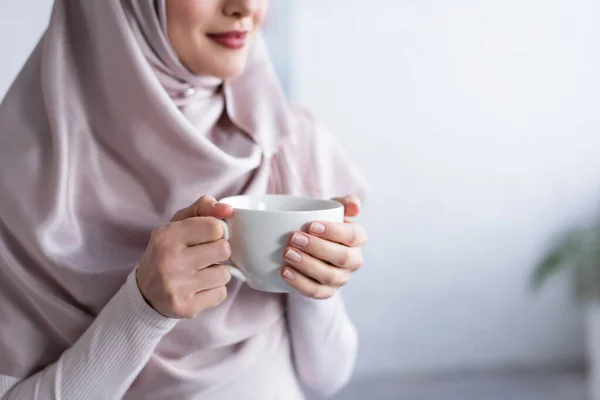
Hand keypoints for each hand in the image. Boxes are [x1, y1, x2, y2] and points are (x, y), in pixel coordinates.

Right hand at [136, 196, 233, 318]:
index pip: (214, 226)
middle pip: (224, 249)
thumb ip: (203, 208)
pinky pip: (221, 293)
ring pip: (225, 274)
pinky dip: (214, 290)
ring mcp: (177, 287)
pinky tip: (198, 288)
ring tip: (200, 272)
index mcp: (166, 236)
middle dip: (219, 251)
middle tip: (206, 255)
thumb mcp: (178, 223)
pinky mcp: (186, 308)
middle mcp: (170, 262)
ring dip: (218, 272)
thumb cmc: (168, 251)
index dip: (217, 230)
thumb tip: (228, 209)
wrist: (145, 293)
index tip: (208, 236)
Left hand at [280, 194, 366, 298]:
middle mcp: (354, 260)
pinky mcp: (327, 292)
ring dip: (306, 265)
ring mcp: (341, 278)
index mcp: (358, 238)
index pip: (352, 236)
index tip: (310, 225)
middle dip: (316, 248)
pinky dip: (299, 283)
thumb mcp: (333, 208)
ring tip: (287, 253)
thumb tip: (355, 206)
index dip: (333, 231)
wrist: (311, 243)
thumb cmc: (323, 223)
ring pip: (328, 276)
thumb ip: (345, 202)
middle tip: (293, 238)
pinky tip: (285, 272)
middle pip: (341, 257)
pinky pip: (315, 292)